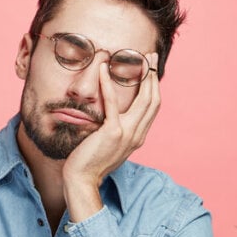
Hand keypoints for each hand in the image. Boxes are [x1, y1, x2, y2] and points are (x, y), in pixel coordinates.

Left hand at [63, 54, 159, 220]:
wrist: (82, 180)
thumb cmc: (90, 162)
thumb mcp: (111, 145)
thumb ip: (118, 131)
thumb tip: (114, 117)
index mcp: (138, 137)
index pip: (153, 107)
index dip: (154, 86)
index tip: (151, 69)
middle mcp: (137, 135)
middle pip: (153, 99)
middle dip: (153, 75)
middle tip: (149, 56)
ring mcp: (127, 134)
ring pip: (142, 99)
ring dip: (141, 75)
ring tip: (136, 57)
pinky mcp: (112, 133)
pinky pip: (112, 103)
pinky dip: (108, 84)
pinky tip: (103, 70)